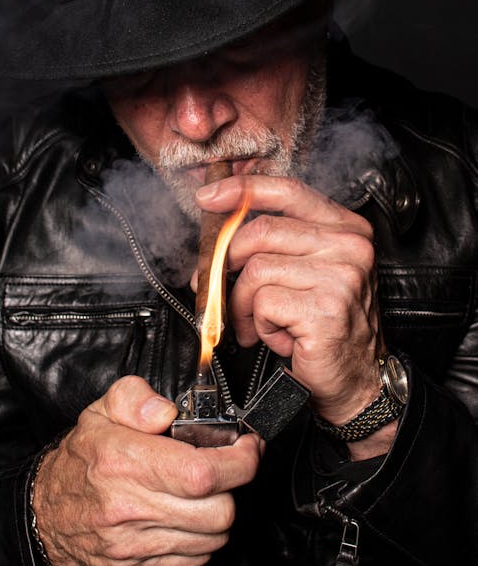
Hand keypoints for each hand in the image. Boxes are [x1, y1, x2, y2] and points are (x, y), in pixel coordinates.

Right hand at [33, 376, 261, 564]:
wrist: (45, 512)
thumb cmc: (81, 459)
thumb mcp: (101, 410)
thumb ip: (137, 398)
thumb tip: (167, 410)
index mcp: (125, 462)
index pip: (203, 473)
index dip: (240, 460)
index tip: (248, 447)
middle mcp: (130, 508)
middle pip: (218, 511)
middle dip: (233, 486)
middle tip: (226, 466)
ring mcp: (135, 546)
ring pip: (212, 539)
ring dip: (219, 513)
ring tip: (205, 490)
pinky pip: (194, 560)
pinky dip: (201, 538)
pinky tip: (187, 515)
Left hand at [195, 175, 392, 455]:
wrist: (357, 378)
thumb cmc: (326, 323)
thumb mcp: (307, 270)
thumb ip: (276, 243)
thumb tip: (218, 233)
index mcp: (345, 227)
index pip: (287, 190)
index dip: (242, 190)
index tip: (209, 197)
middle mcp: (349, 245)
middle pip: (260, 232)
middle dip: (227, 263)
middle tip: (222, 288)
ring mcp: (341, 276)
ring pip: (255, 271)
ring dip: (243, 304)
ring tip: (258, 322)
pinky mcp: (325, 309)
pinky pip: (262, 304)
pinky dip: (258, 324)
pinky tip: (279, 336)